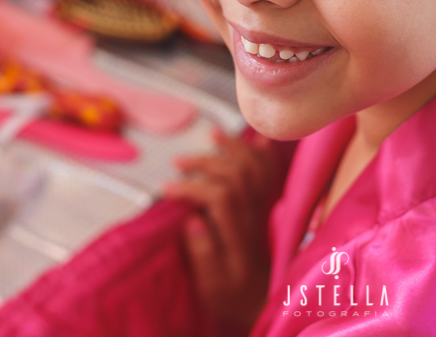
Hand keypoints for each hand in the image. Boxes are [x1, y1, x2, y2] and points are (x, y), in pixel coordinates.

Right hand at [163, 128, 284, 330]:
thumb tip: (191, 220)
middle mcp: (253, 218)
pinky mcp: (263, 207)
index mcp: (238, 237)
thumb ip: (203, 254)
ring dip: (233, 148)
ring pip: (254, 169)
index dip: (193, 188)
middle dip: (206, 162)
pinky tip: (257, 139)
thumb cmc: (229, 294)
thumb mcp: (210, 286)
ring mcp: (261, 210)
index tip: (166, 190)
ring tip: (212, 136)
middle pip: (236, 176)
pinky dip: (264, 154)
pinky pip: (269, 175)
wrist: (258, 299)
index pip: (221, 197)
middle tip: (178, 164)